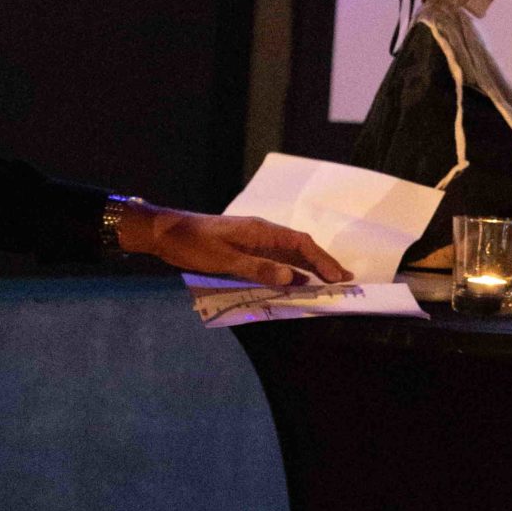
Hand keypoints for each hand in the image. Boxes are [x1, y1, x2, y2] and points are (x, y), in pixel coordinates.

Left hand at [120, 205, 350, 288]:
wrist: (167, 233)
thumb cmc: (193, 244)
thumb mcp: (225, 260)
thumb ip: (259, 268)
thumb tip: (292, 278)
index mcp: (261, 230)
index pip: (300, 243)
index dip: (321, 260)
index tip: (338, 277)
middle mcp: (262, 232)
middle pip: (300, 247)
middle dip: (323, 263)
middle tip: (344, 280)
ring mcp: (254, 239)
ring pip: (289, 252)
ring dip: (309, 266)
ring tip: (329, 280)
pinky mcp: (245, 248)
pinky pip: (275, 258)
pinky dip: (290, 268)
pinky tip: (295, 279)